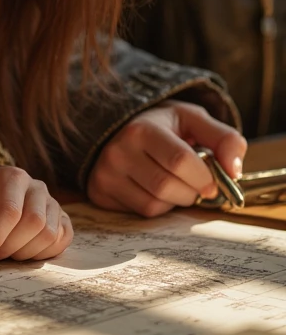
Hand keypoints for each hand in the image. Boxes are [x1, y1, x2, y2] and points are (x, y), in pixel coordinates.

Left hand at [0, 145, 72, 262]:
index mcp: (10, 177)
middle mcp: (36, 187)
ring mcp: (51, 202)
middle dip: (9, 247)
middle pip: (34, 223)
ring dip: (24, 253)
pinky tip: (22, 251)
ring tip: (3, 252)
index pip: (10, 211)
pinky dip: (44, 253)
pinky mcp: (59, 217)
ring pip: (50, 234)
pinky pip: (62, 239)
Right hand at [87, 101, 247, 216]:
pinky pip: (140, 213)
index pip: (180, 161)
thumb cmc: (164, 127)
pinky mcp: (100, 192)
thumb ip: (223, 139)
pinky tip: (156, 190)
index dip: (203, 177)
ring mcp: (106, 174)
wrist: (120, 130)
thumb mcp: (193, 121)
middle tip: (195, 184)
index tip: (213, 182)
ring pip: (154, 205)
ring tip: (174, 184)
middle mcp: (118, 152)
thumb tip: (234, 172)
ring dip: (175, 201)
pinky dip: (158, 207)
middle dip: (191, 192)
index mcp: (141, 129)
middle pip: (167, 187)